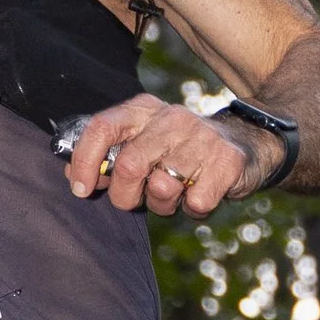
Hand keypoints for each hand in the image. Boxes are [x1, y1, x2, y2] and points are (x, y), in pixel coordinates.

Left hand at [61, 93, 266, 217]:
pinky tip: (199, 193)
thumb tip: (76, 178)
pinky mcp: (227, 161)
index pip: (102, 127)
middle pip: (129, 165)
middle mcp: (172, 118)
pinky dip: (193, 209)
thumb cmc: (178, 150)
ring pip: (163, 188)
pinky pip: (196, 203)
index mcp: (143, 110)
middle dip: (125, 196)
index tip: (81, 189)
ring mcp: (202, 137)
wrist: (244, 141)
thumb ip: (107, 158)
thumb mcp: (142, 143)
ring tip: (174, 192)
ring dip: (163, 204)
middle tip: (134, 200)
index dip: (85, 161)